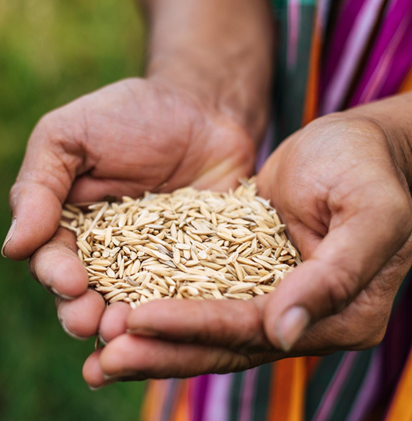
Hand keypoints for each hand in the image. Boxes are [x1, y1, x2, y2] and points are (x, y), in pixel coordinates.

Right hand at [3, 77, 255, 337]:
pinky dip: (175, 308)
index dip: (57, 275)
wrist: (202, 111)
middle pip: (90, 293)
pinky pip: (183, 289)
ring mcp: (155, 258)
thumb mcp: (70, 136)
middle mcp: (111, 248)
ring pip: (133, 301)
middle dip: (84, 312)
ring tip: (128, 329)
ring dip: (126, 321)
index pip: (54, 259)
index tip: (71, 282)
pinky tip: (173, 321)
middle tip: (92, 322)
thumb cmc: (132, 116)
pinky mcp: (194, 259)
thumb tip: (13, 246)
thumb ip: (39, 186)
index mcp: (74, 222)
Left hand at [81, 113, 411, 387]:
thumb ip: (336, 274)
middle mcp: (306, 318)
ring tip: (100, 349)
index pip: (257, 330)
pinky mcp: (253, 274)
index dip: (198, 328)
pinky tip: (127, 310)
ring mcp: (277, 298)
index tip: (137, 320)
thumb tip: (283, 333)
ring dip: (157, 340)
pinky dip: (168, 306)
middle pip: (227, 343)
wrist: (356, 145)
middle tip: (102, 359)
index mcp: (341, 314)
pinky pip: (206, 295)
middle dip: (165, 349)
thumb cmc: (367, 168)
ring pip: (211, 328)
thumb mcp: (371, 213)